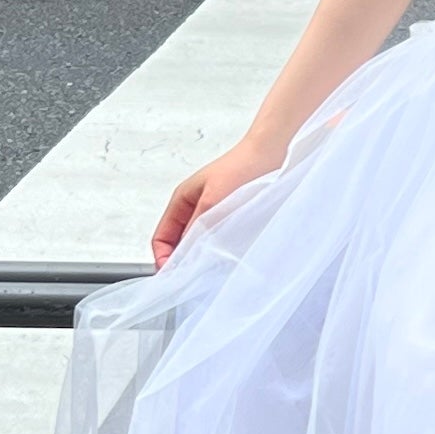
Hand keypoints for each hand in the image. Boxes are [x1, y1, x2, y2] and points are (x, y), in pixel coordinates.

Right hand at [151, 138, 277, 268]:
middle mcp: (196, 209)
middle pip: (178, 244)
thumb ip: (196, 228)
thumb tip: (184, 255)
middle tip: (192, 280)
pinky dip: (220, 253)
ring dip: (202, 259)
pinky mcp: (233, 219)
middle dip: (182, 262)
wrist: (273, 153)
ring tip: (210, 271)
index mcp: (183, 201)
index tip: (173, 277)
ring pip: (199, 244)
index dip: (163, 259)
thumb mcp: (212, 199)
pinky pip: (219, 241)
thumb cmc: (243, 167)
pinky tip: (228, 259)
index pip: (161, 238)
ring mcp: (214, 214)